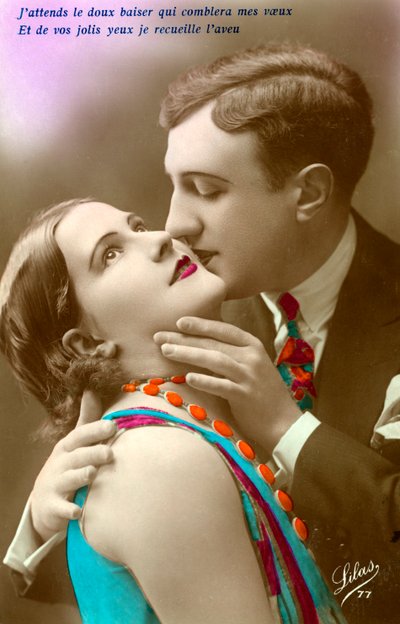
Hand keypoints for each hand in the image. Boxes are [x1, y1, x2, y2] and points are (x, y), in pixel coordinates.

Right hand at [30, 390, 115, 541]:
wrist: (44, 503)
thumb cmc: (66, 466)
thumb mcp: (74, 443)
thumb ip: (86, 420)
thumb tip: (92, 390)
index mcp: (68, 447)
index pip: (80, 435)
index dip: (95, 430)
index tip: (113, 425)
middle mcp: (60, 464)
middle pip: (77, 456)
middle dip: (92, 453)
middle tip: (110, 453)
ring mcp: (56, 485)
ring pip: (69, 480)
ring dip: (80, 476)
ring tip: (92, 473)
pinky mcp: (54, 507)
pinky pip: (61, 508)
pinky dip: (68, 510)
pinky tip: (78, 511)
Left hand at [154, 317, 300, 454]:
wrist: (284, 422)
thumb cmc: (262, 393)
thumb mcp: (251, 366)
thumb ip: (231, 354)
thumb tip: (198, 346)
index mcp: (252, 345)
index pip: (223, 329)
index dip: (201, 324)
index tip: (179, 322)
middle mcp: (251, 357)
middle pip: (213, 343)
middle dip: (184, 339)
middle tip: (159, 337)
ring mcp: (249, 376)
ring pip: (215, 360)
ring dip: (188, 354)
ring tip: (166, 351)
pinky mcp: (245, 396)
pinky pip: (221, 386)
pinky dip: (205, 381)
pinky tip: (189, 377)